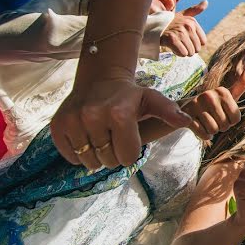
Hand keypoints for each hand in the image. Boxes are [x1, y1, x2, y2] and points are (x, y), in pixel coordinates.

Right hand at [51, 78, 191, 169]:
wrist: (99, 82)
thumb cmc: (130, 96)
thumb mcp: (152, 100)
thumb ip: (169, 111)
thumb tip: (187, 121)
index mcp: (119, 113)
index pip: (127, 157)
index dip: (131, 151)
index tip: (130, 137)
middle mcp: (93, 116)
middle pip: (108, 161)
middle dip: (115, 154)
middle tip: (114, 136)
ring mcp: (73, 121)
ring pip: (89, 162)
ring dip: (97, 156)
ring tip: (102, 137)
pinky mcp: (57, 126)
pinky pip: (70, 157)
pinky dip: (79, 154)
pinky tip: (87, 137)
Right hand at [160, 0, 207, 55]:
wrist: (153, 28)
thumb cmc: (170, 23)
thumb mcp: (183, 15)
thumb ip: (195, 10)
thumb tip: (206, 1)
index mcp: (192, 21)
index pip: (203, 42)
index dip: (194, 43)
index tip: (186, 38)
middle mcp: (188, 25)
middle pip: (197, 49)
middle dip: (189, 49)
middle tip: (179, 42)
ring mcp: (180, 32)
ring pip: (190, 52)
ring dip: (183, 52)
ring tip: (175, 44)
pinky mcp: (172, 39)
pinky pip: (183, 53)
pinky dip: (178, 53)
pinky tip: (172, 47)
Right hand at [180, 68, 244, 138]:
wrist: (187, 109)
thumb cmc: (213, 104)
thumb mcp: (228, 96)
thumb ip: (241, 85)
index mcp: (222, 91)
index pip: (235, 118)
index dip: (231, 121)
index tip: (223, 114)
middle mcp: (209, 95)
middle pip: (224, 125)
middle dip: (220, 126)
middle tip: (213, 118)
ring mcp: (196, 105)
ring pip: (213, 130)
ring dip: (211, 131)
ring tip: (206, 122)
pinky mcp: (186, 115)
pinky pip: (203, 134)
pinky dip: (203, 135)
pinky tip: (200, 127)